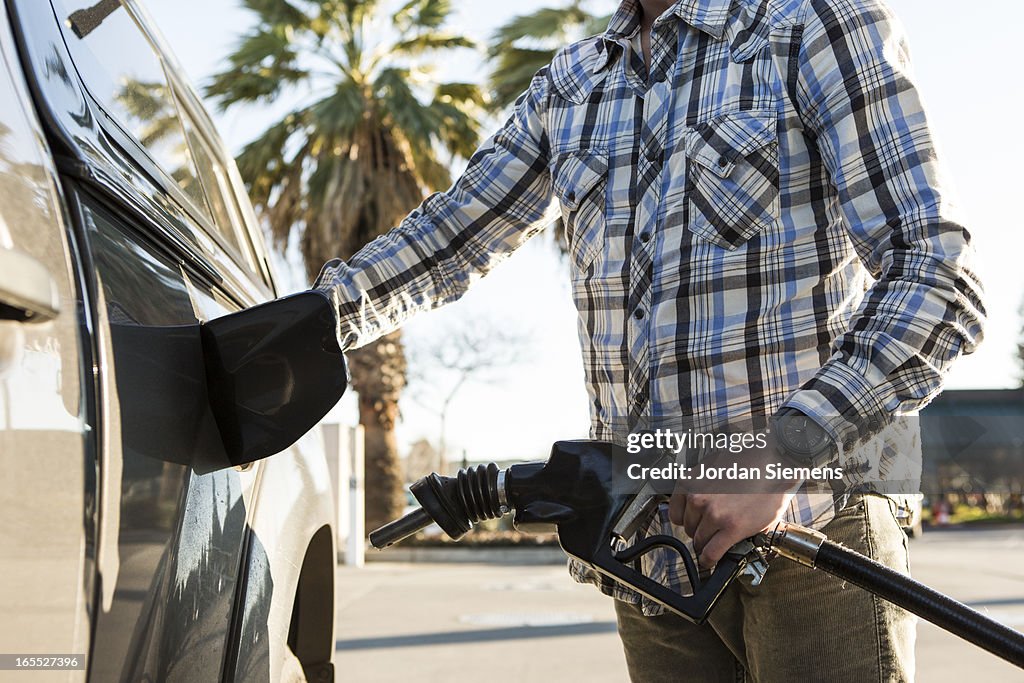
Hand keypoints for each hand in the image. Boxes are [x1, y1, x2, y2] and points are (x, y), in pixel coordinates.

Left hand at [668, 431, 800, 567]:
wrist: (773, 463)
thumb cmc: (747, 462)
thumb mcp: (712, 467)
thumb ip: (700, 486)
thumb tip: (695, 504)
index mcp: (690, 482)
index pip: (675, 514)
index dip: (687, 522)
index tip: (693, 525)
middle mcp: (698, 497)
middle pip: (689, 529)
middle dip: (700, 531)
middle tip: (713, 530)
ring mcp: (714, 513)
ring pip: (699, 542)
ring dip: (707, 545)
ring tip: (717, 541)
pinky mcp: (732, 527)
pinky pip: (711, 553)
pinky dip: (709, 560)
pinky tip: (710, 561)